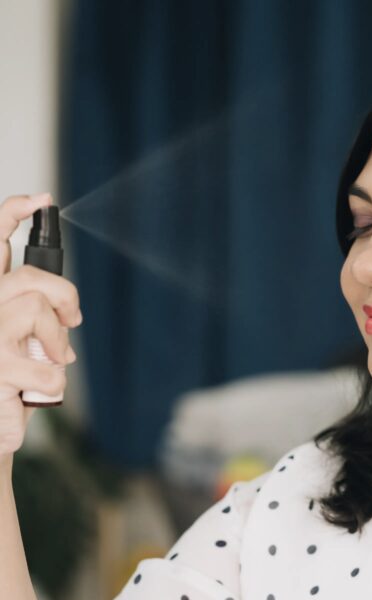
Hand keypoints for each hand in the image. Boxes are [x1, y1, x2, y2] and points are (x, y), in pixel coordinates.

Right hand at [0, 194, 81, 462]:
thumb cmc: (4, 385)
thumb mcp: (14, 347)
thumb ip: (30, 321)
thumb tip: (66, 321)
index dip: (10, 216)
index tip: (41, 197)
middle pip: (31, 278)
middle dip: (64, 299)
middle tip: (72, 323)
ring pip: (37, 312)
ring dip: (56, 346)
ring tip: (46, 371)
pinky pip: (48, 366)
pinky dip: (52, 383)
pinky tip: (33, 394)